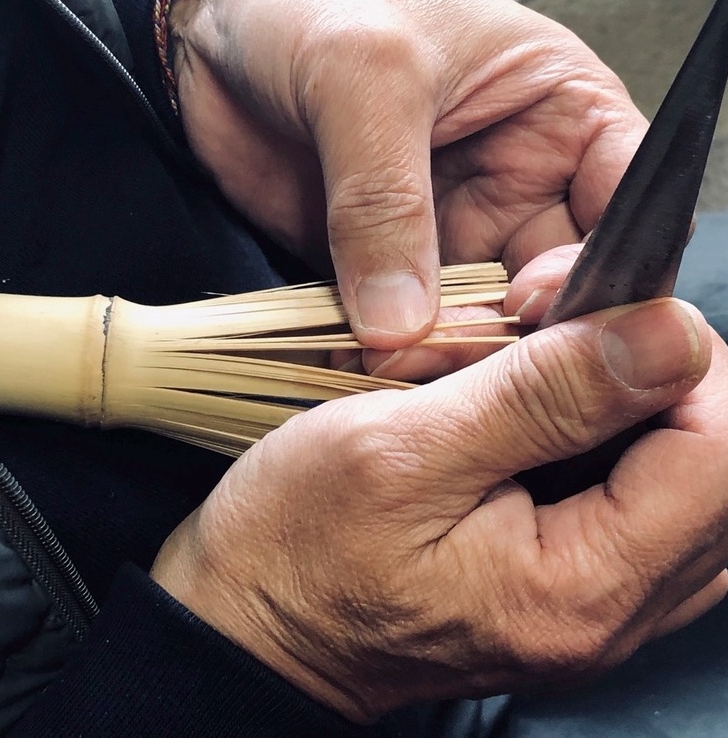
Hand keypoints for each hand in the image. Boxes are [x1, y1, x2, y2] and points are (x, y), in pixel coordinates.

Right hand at [151, 298, 727, 722]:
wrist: (252, 619)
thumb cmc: (298, 542)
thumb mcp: (403, 446)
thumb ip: (540, 395)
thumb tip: (666, 337)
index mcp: (577, 587)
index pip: (718, 455)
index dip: (679, 360)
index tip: (596, 312)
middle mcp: (605, 612)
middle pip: (713, 470)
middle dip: (651, 377)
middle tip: (562, 335)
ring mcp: (588, 606)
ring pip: (681, 485)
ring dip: (624, 407)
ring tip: (535, 377)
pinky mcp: (560, 587)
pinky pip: (631, 504)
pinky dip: (597, 442)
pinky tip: (528, 419)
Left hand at [170, 0, 647, 354]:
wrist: (220, 35)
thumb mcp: (365, 73)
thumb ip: (387, 197)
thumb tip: (401, 316)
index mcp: (555, 110)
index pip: (626, 202)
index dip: (604, 264)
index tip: (541, 301)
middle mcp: (516, 180)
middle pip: (554, 281)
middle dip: (513, 328)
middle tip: (457, 348)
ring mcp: (452, 228)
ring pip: (480, 316)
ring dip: (445, 349)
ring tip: (397, 360)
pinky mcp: (390, 262)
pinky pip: (407, 324)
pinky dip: (390, 351)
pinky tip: (361, 359)